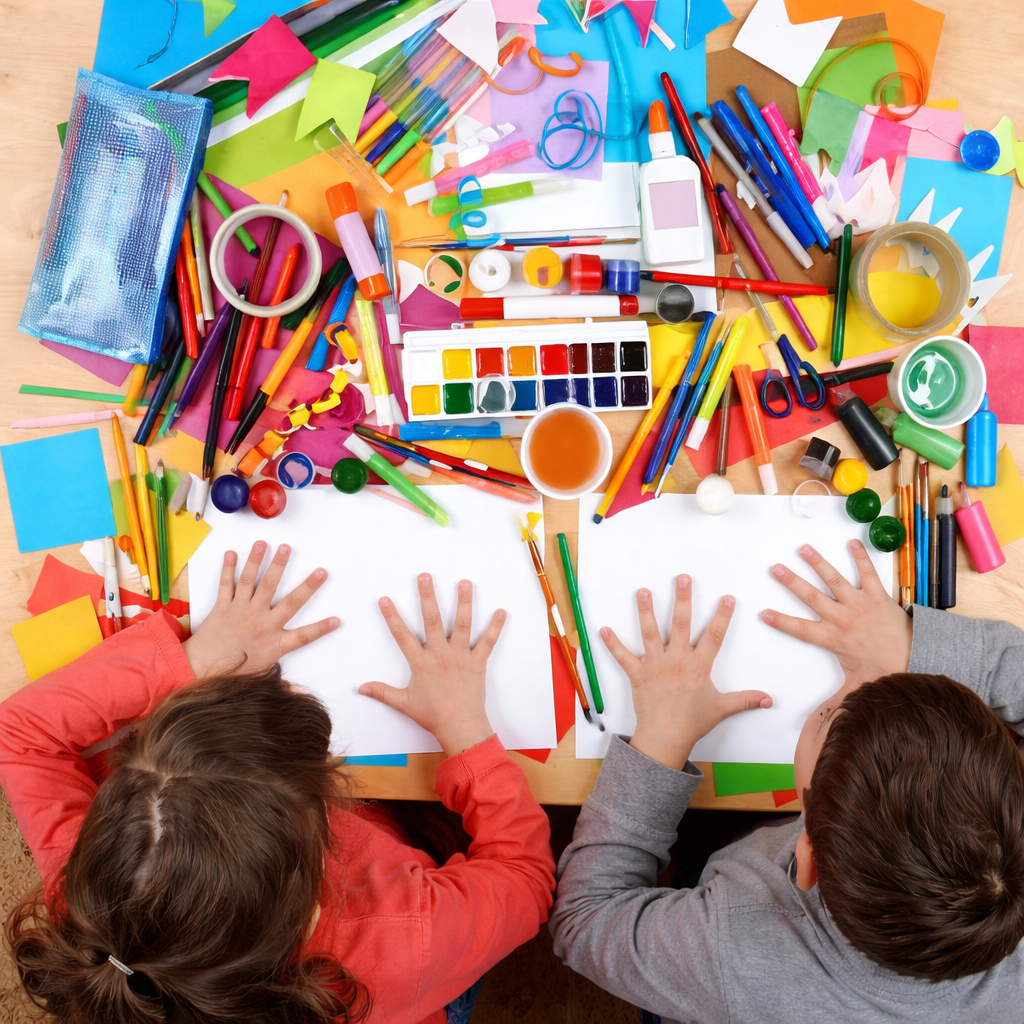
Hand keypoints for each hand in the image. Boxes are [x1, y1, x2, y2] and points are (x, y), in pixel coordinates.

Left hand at [183, 542, 338, 677]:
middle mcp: (261, 623)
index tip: (337, 620)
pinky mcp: (223, 608)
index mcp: (272, 643)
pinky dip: (228, 568)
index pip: (304, 635)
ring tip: (268, 544)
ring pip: (255, 583)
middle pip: (287, 600)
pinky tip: (233, 553)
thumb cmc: (231, 674)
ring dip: (262, 562)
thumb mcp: (261, 679)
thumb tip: (303, 696)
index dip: (321, 629)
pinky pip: (226, 585)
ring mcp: (241, 612)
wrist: (199, 670)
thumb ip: (283, 686)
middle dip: (305, 584)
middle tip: (318, 568)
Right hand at [359, 574, 503, 756]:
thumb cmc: (432, 715)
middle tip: (425, 576)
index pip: (402, 636)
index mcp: (421, 663)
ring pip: (462, 624)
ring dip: (463, 603)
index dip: (392, 617)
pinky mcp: (477, 662)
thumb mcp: (404, 703)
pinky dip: (495, 627)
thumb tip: (360, 688)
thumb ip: (382, 692)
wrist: (459, 727)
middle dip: (427, 596)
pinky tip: (501, 611)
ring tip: (464, 583)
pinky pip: (488, 642)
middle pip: (432, 620)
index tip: (384, 598)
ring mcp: (460, 657)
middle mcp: (440, 655)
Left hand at [601, 576, 771, 770]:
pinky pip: (623, 656)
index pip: (714, 636)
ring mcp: (656, 665)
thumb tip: (769, 699)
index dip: (722, 617)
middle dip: (682, 600)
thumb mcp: (721, 708)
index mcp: (698, 666)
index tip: (727, 598)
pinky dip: (612, 644)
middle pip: (680, 624)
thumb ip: (745, 700)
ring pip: (650, 633)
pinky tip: (603, 629)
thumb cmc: (692, 722)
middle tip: (682, 578)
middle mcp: (677, 661)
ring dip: (645, 611)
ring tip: (643, 591)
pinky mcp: (638, 673)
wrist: (666, 738)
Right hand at [762, 541, 911, 687]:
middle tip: (775, 569)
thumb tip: (819, 724)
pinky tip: (851, 542)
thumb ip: (835, 700)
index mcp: (833, 639)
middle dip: (791, 582)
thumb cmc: (885, 672)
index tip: (763, 613)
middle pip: (811, 597)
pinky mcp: (879, 596)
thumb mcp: (855, 686)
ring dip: (818, 563)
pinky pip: (868, 574)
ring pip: (834, 580)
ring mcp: (860, 605)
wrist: (917, 660)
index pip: (800, 629)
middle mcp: (842, 618)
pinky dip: (860, 557)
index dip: (780, 621)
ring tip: (803, 549)